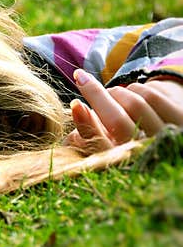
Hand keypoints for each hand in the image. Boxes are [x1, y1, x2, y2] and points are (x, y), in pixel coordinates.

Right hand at [64, 68, 182, 152]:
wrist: (165, 138)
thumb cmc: (127, 140)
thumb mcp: (105, 143)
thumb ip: (90, 131)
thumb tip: (77, 107)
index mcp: (126, 164)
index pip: (101, 147)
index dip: (86, 125)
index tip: (75, 104)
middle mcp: (149, 153)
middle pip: (118, 120)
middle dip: (96, 95)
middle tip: (83, 81)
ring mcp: (169, 135)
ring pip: (135, 102)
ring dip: (117, 92)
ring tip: (111, 95)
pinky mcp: (182, 118)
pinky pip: (152, 93)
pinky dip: (135, 88)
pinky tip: (132, 93)